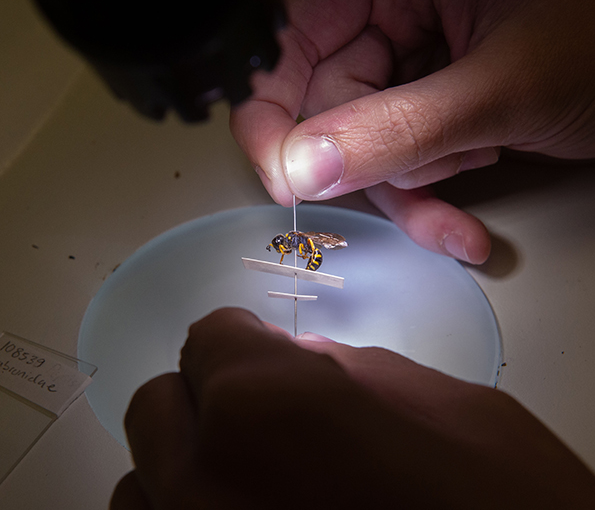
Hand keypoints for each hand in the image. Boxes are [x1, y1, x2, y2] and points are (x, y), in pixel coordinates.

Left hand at [110, 308, 594, 508]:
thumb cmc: (504, 503)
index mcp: (266, 406)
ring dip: (186, 464)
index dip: (242, 340)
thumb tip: (305, 358)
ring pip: (141, 482)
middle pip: (159, 403)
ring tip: (250, 474)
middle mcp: (205, 482)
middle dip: (208, 395)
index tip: (260, 351)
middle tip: (261, 412)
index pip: (210, 336)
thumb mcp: (443, 408)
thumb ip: (352, 371)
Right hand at [230, 0, 594, 262]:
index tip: (284, 175)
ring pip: (364, 147)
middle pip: (329, 108)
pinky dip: (426, 196)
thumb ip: (400, 129)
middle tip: (410, 187)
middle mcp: (392, 12)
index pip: (290, 40)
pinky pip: (398, 160)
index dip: (272, 111)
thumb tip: (309, 166)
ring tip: (462, 199)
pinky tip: (458, 218)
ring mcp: (410, 63)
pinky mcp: (426, 105)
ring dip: (410, 190)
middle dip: (370, 167)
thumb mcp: (501, 85)